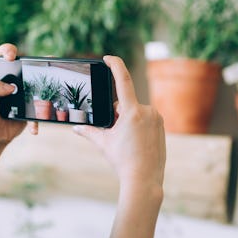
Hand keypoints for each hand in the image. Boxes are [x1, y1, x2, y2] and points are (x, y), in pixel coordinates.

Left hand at [0, 44, 37, 146]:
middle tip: (42, 66)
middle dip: (36, 63)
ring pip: (37, 85)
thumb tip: (10, 87)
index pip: (2, 54)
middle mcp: (12, 81)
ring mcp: (23, 94)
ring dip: (45, 88)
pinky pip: (39, 110)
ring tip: (49, 93)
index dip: (8, 51)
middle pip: (26, 66)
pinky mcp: (30, 108)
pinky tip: (33, 129)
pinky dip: (37, 120)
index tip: (12, 57)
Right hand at [73, 56, 165, 189]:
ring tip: (127, 142)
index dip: (115, 65)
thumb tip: (75, 127)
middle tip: (115, 133)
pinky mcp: (161, 126)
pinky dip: (138, 126)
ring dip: (128, 120)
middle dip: (117, 113)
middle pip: (126, 104)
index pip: (123, 80)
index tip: (108, 57)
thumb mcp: (103, 144)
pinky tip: (136, 142)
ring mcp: (156, 118)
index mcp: (132, 112)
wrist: (144, 179)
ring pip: (136, 112)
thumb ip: (89, 132)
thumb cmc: (123, 161)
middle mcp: (147, 111)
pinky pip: (146, 119)